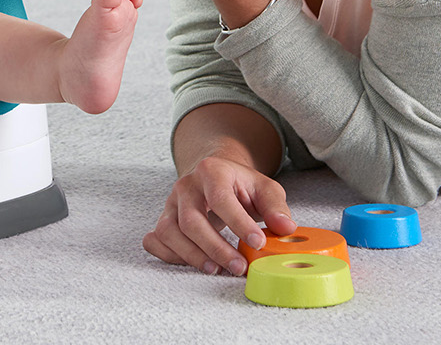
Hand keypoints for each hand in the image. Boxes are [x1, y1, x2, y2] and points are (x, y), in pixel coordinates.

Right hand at [143, 156, 295, 275]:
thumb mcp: (264, 188)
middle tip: (239, 266)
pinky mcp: (164, 219)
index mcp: (211, 171)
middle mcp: (186, 186)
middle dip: (215, 248)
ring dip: (191, 255)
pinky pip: (155, 240)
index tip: (258, 244)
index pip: (220, 198)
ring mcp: (171, 203)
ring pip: (169, 232)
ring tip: (216, 269)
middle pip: (191, 220)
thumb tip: (286, 229)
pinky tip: (191, 262)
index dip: (238, 223)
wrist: (214, 174)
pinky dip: (168, 255)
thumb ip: (276, 207)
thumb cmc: (240, 185)